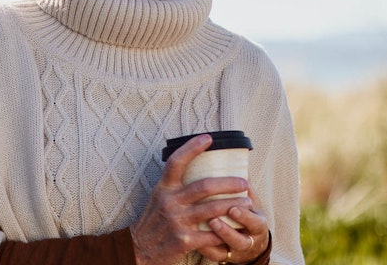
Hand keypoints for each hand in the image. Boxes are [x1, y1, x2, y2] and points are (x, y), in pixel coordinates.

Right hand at [129, 134, 255, 264]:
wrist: (139, 249)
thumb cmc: (153, 221)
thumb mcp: (159, 198)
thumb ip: (174, 186)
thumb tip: (195, 167)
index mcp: (164, 189)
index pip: (177, 162)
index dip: (192, 148)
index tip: (208, 138)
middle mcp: (170, 202)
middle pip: (204, 186)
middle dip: (228, 183)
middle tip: (244, 182)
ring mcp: (177, 222)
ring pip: (213, 210)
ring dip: (233, 206)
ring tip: (247, 203)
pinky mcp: (184, 241)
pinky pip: (211, 235)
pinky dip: (226, 232)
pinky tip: (236, 229)